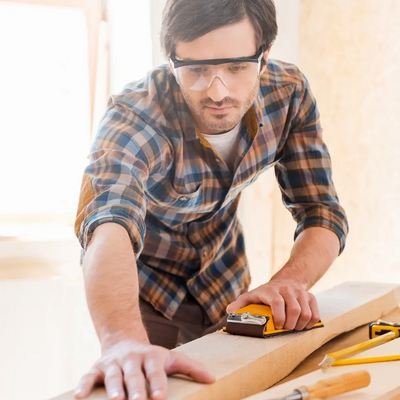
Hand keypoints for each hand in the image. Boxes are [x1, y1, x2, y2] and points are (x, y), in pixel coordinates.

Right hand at [74, 339, 214, 399]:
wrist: (124, 339)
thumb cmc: (151, 357)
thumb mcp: (171, 358)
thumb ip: (191, 368)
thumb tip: (213, 380)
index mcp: (151, 357)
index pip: (155, 371)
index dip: (157, 384)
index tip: (159, 398)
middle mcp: (132, 358)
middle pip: (134, 375)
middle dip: (136, 389)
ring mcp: (114, 363)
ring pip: (113, 375)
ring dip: (114, 388)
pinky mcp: (97, 368)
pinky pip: (89, 376)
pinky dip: (84, 385)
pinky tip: (79, 397)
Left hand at [226, 279, 319, 330]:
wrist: (286, 281)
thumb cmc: (266, 293)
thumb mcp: (251, 296)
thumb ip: (240, 304)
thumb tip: (229, 312)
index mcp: (271, 290)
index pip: (277, 302)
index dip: (279, 316)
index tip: (278, 326)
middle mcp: (287, 290)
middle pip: (294, 310)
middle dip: (290, 325)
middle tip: (286, 329)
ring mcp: (300, 293)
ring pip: (306, 313)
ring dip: (300, 326)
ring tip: (293, 328)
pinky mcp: (310, 297)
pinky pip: (315, 314)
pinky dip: (311, 323)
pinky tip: (303, 325)